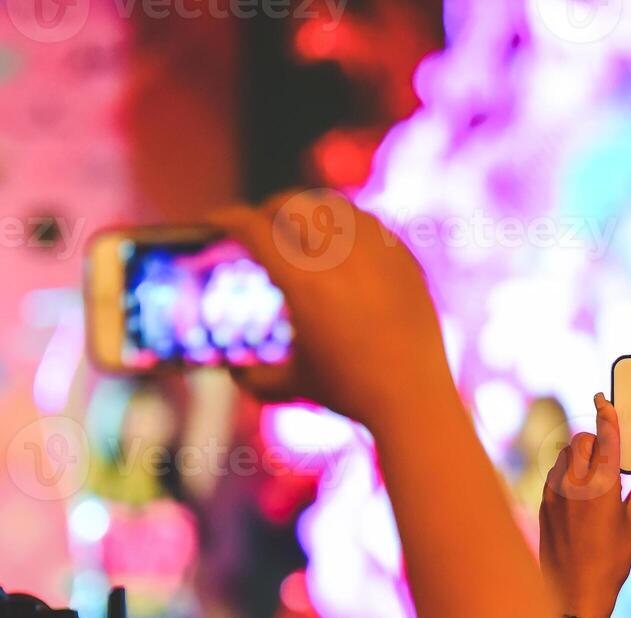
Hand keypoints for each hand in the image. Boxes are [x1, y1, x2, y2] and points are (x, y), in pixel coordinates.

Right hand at [212, 190, 456, 427]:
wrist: (414, 399)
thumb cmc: (350, 393)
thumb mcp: (294, 383)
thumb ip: (255, 377)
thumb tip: (234, 373)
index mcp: (304, 284)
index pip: (255, 230)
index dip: (227, 219)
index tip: (215, 220)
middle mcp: (341, 259)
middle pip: (292, 205)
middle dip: (267, 209)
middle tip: (257, 223)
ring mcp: (377, 254)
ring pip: (332, 206)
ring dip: (307, 210)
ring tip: (297, 226)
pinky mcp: (403, 259)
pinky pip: (368, 222)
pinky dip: (344, 222)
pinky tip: (338, 239)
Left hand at [540, 394, 630, 617]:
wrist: (574, 594)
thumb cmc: (610, 561)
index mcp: (601, 485)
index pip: (604, 437)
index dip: (606, 415)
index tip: (603, 397)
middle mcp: (574, 484)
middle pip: (580, 440)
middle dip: (594, 441)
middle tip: (608, 456)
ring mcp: (555, 493)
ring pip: (563, 456)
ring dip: (578, 456)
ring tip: (594, 477)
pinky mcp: (543, 505)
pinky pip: (553, 475)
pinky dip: (566, 473)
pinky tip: (578, 495)